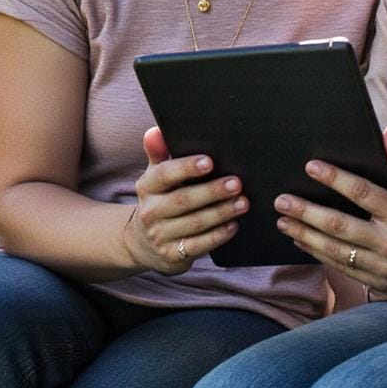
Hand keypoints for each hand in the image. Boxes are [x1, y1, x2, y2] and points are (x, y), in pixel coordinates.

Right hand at [124, 125, 247, 274]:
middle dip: (212, 191)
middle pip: (184, 200)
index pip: (165, 174)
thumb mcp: (155, 176)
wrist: (144, 242)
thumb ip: (159, 153)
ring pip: (195, 223)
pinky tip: (233, 225)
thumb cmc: (160, 199)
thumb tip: (155, 131)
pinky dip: (218, 235)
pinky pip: (199, 246)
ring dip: (221, 213)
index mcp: (147, 187)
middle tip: (236, 183)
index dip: (186, 167)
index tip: (209, 161)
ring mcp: (160, 236)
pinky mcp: (172, 255)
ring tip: (243, 203)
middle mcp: (150, 212)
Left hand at [274, 127, 386, 300]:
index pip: (361, 193)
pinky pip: (344, 268)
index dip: (334, 179)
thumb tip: (386, 131)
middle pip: (339, 225)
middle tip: (282, 200)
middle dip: (305, 212)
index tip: (311, 167)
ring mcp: (384, 268)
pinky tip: (303, 242)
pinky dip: (320, 255)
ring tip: (283, 222)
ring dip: (305, 235)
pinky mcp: (381, 283)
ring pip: (335, 251)